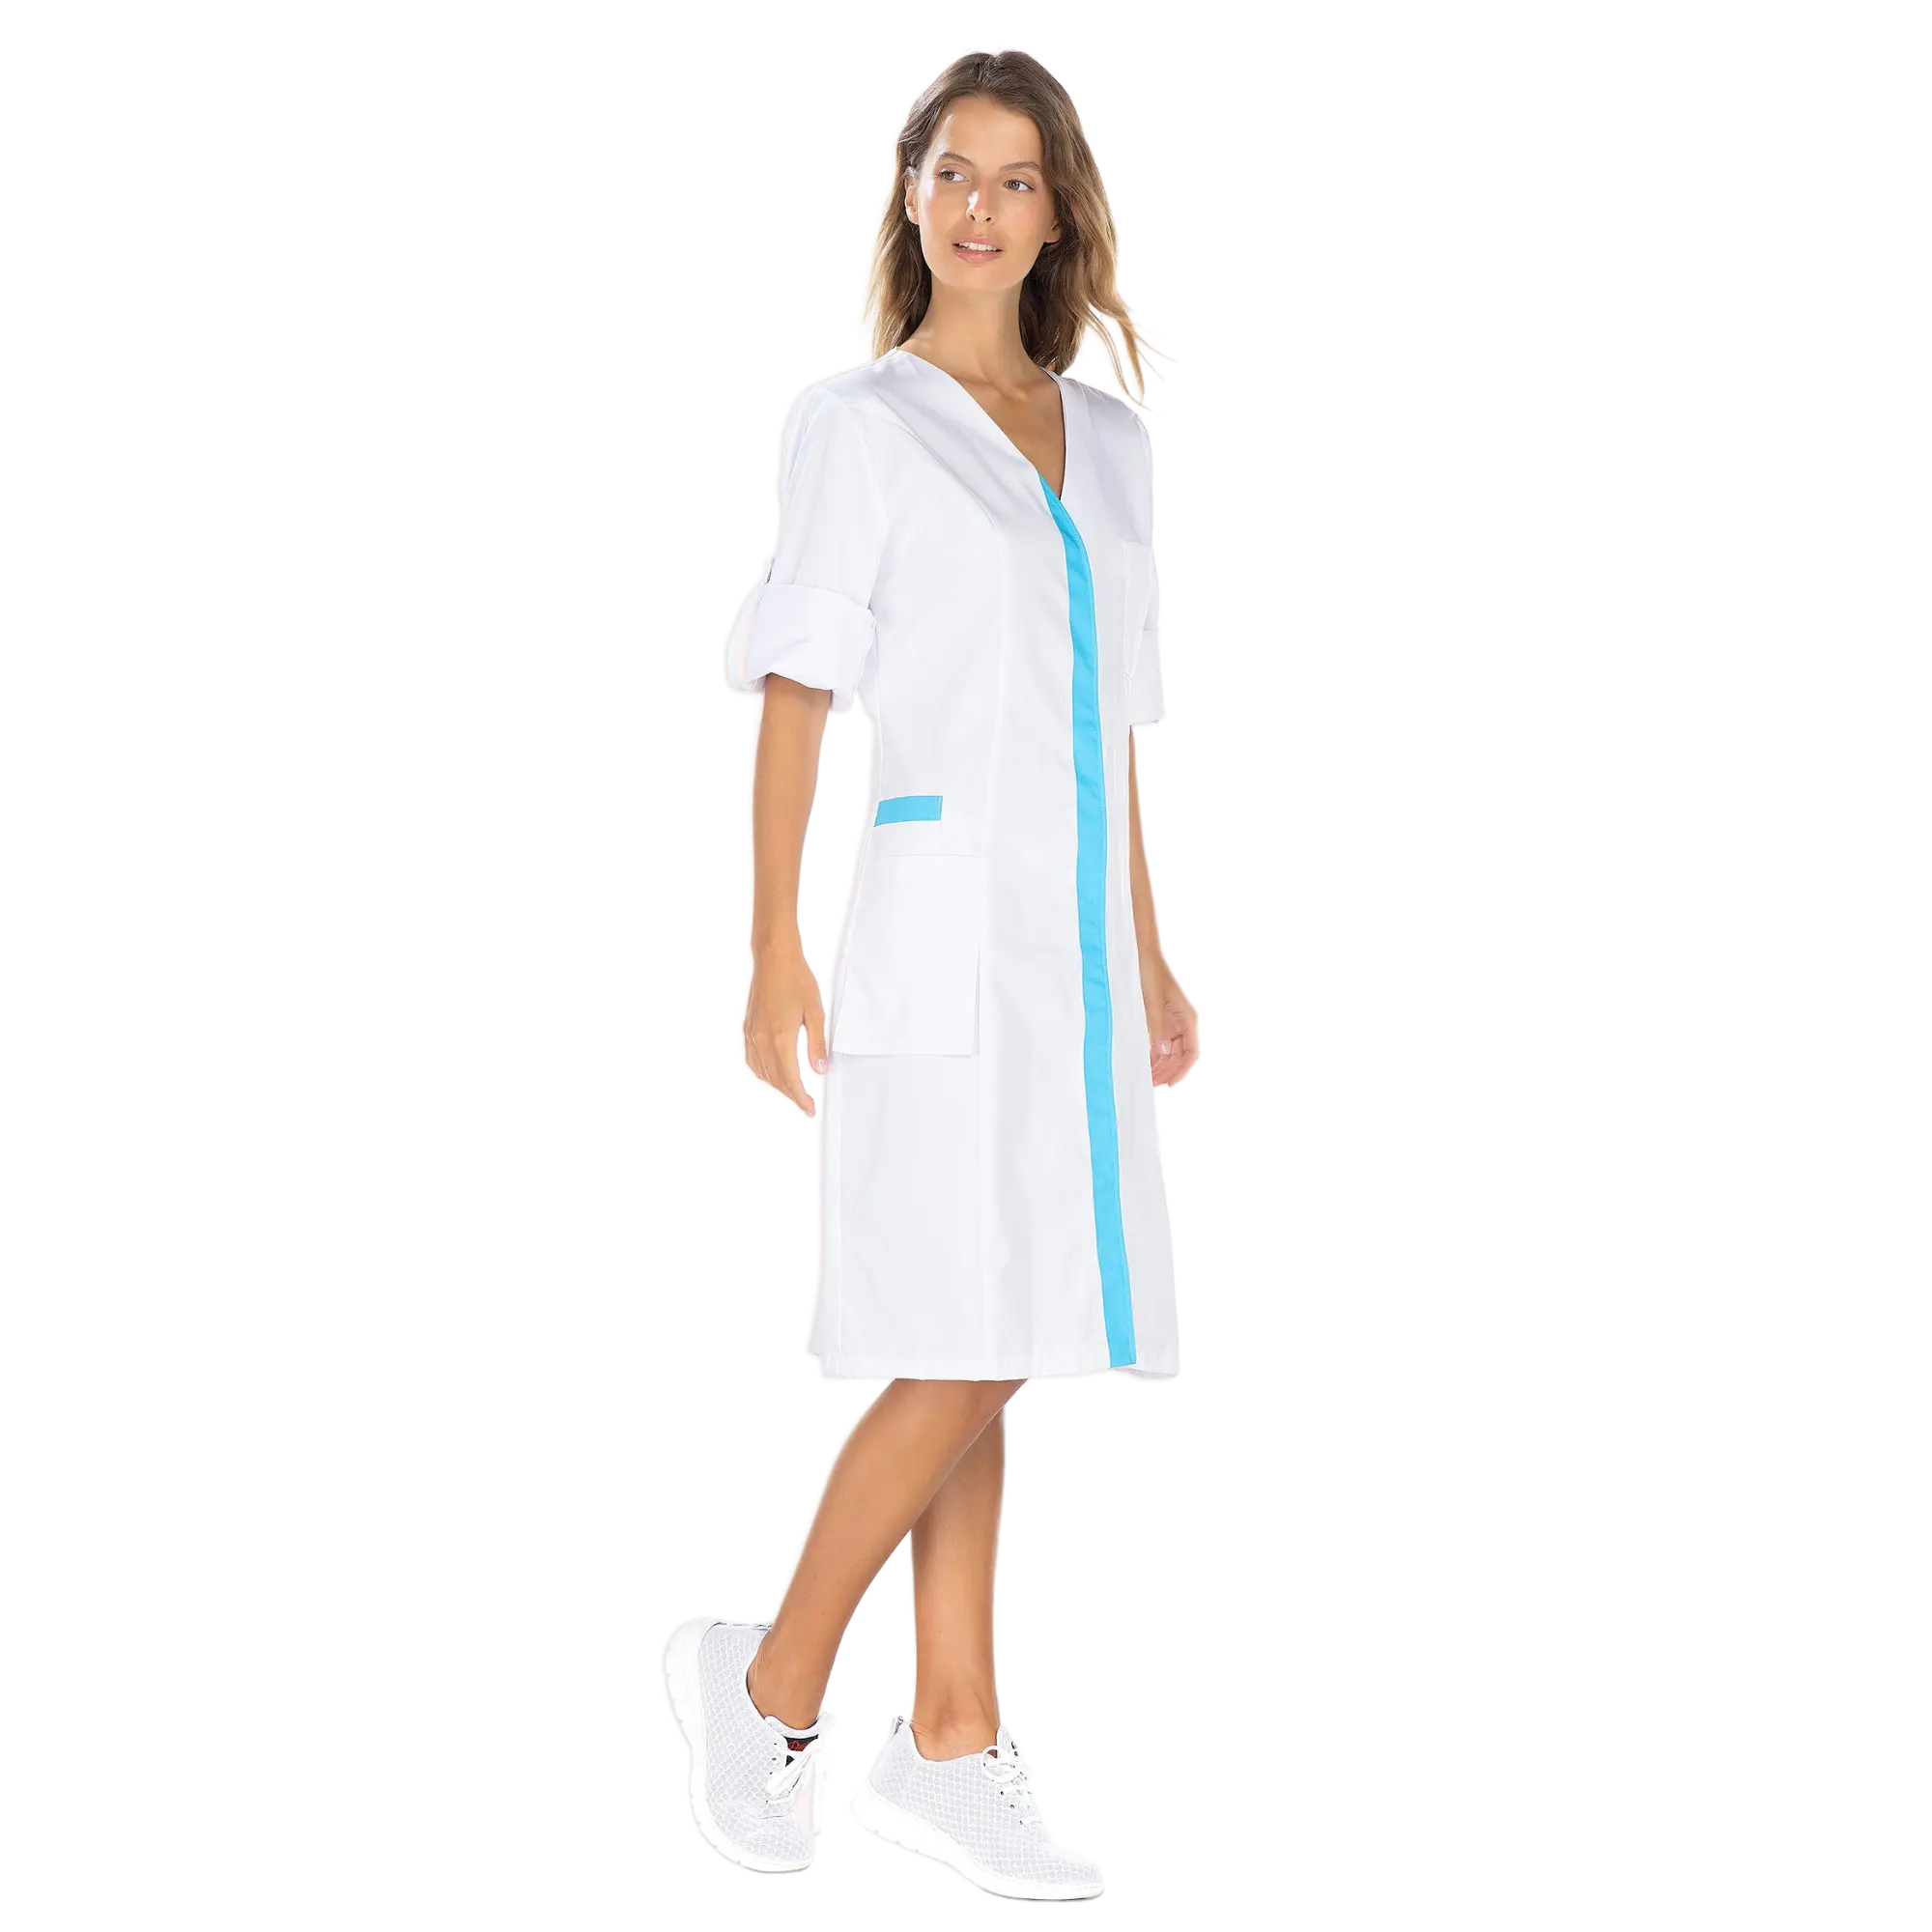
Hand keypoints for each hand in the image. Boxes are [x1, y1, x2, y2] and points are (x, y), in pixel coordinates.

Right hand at [740, 943, 827, 1119]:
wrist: (771, 957)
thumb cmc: (793, 977)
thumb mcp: (815, 1011)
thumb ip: (817, 1043)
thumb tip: (821, 1068)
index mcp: (779, 1038)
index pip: (790, 1080)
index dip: (801, 1099)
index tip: (811, 1109)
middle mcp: (760, 1041)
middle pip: (775, 1081)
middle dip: (791, 1098)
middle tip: (806, 1106)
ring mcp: (749, 1036)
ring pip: (760, 1075)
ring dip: (776, 1089)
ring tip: (792, 1095)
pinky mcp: (745, 1030)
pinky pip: (749, 1062)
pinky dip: (759, 1075)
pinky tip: (769, 1078)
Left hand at [1140, 956, 1199, 1088]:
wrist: (1142, 954)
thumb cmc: (1150, 972)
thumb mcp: (1152, 1001)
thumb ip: (1157, 1027)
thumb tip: (1162, 1052)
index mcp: (1188, 1018)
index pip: (1192, 1053)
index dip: (1181, 1071)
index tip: (1168, 1083)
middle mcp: (1184, 1022)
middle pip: (1182, 1056)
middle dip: (1169, 1071)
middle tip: (1152, 1084)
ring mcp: (1173, 1021)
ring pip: (1172, 1052)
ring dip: (1162, 1065)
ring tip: (1147, 1077)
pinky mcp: (1162, 1020)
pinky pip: (1162, 1043)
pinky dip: (1155, 1054)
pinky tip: (1144, 1062)